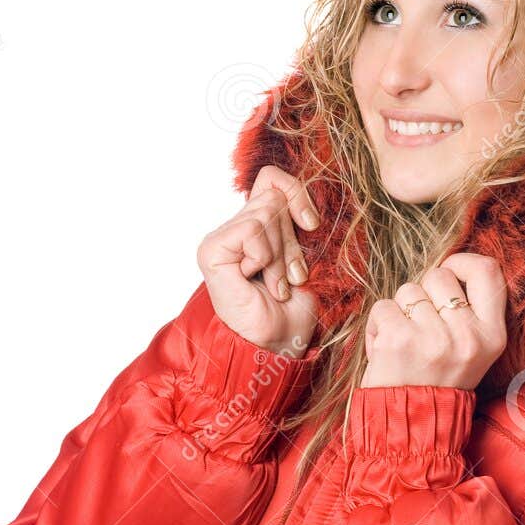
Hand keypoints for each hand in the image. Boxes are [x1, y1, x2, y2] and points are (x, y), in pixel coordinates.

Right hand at [197, 165, 319, 357]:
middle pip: (274, 199)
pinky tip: (258, 281)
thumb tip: (305, 199)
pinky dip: (266, 257)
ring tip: (276, 284)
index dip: (296, 194)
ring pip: (266, 213)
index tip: (312, 225)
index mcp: (255, 227)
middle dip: (292, 241)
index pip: (272, 180)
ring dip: (281, 256)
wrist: (277, 344)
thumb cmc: (292, 310)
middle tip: (290, 276)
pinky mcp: (212, 249)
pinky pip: (252, 229)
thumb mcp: (305, 257)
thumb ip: (298, 224)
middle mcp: (235, 229)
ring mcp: (220, 239)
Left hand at [359, 254, 507, 389]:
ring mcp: (433, 338)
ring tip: (405, 344)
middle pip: (439, 275)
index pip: (488, 272)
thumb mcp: (471, 352)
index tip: (449, 273)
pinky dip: (377, 326)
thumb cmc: (436, 383)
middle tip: (422, 330)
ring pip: (408, 290)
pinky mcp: (399, 340)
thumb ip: (467, 312)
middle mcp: (467, 336)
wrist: (410, 429)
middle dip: (424, 293)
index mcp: (492, 337)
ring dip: (399, 312)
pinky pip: (382, 307)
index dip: (463, 262)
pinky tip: (385, 351)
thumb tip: (447, 267)